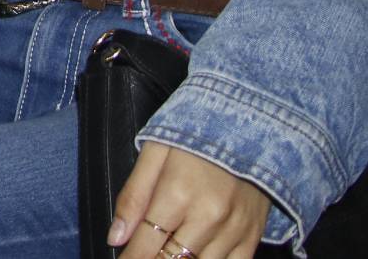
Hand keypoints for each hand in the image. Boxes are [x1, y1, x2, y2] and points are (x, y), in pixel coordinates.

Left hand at [111, 143, 270, 258]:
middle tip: (143, 254)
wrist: (251, 122)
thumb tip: (115, 237)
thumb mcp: (155, 152)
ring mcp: (233, 229)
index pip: (145, 244)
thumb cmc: (195, 135)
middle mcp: (207, 217)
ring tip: (166, 254)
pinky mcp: (253, 235)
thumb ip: (133, 195)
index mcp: (177, 193)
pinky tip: (196, 257)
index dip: (130, 258)